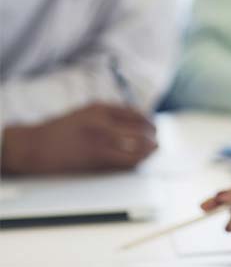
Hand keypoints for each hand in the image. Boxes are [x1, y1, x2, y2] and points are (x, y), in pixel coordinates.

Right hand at [1, 103, 155, 174]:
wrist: (33, 145)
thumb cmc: (61, 131)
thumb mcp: (86, 114)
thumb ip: (110, 116)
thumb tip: (138, 123)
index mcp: (101, 108)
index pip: (136, 113)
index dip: (148, 122)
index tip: (153, 128)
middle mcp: (103, 120)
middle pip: (140, 129)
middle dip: (151, 137)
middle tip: (156, 143)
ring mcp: (100, 137)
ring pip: (136, 145)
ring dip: (148, 150)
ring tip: (152, 151)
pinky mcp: (95, 155)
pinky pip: (124, 159)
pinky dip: (135, 161)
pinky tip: (138, 161)